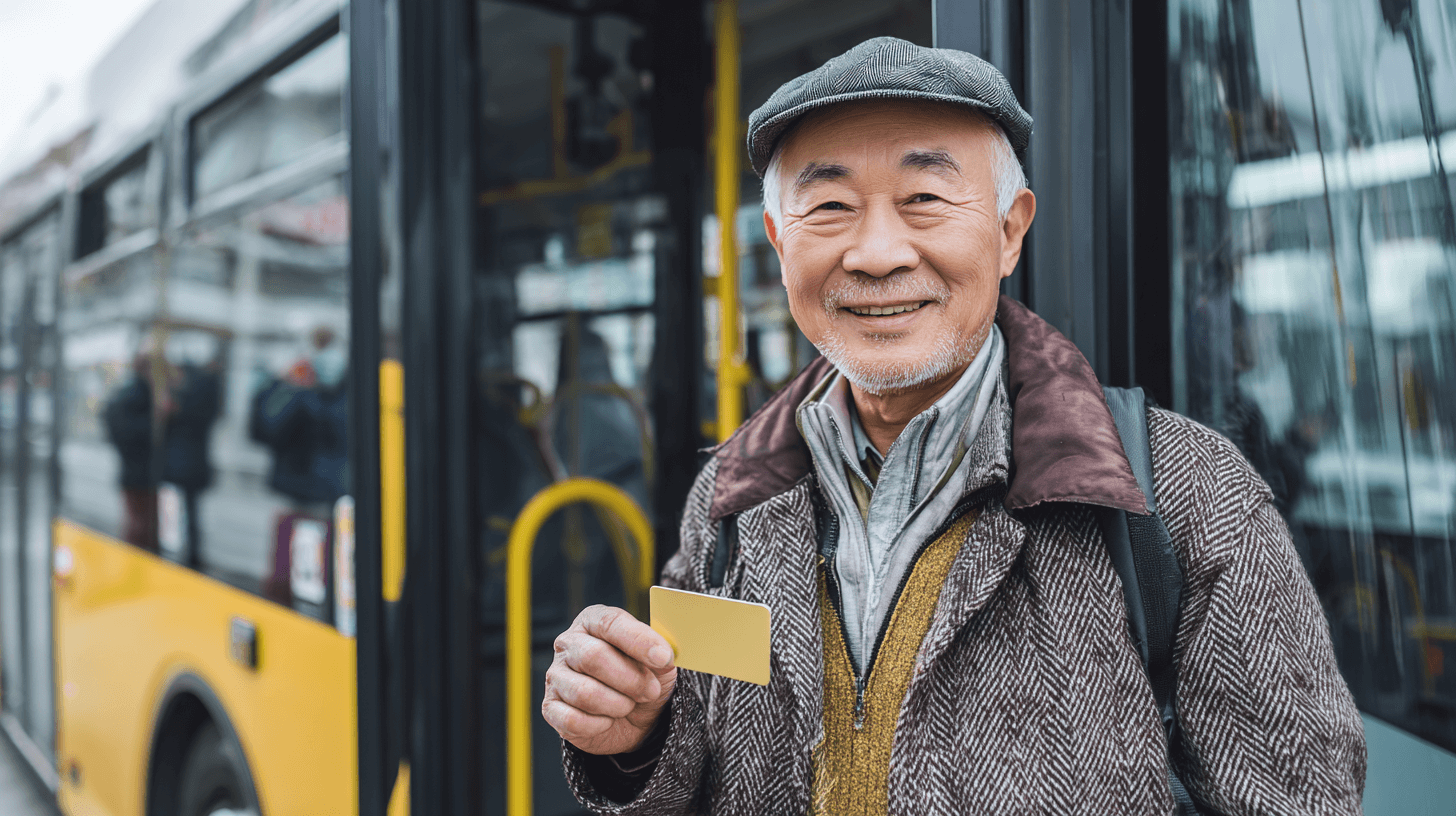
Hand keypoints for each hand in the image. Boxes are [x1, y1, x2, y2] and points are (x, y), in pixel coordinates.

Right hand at [543, 604, 676, 755]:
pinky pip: (573, 720)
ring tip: (629, 705)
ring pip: (584, 693)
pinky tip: (609, 720)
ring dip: (617, 704)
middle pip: (593, 657)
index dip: (638, 640)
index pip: (610, 623)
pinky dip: (599, 725)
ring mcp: (556, 675)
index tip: (663, 658)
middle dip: (630, 679)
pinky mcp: (551, 707)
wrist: (633, 717)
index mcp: (594, 621)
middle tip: (651, 691)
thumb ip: (661, 653)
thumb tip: (663, 655)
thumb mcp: (659, 662)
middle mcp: (569, 644)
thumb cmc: (644, 677)